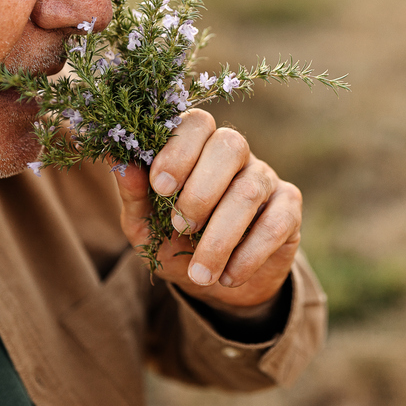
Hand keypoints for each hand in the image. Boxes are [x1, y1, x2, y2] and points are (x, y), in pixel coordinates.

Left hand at [113, 109, 301, 314]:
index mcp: (196, 147)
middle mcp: (234, 154)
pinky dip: (248, 255)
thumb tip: (117, 160)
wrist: (211, 282)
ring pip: (249, 191)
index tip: (161, 187)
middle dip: (201, 190)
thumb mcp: (145, 225)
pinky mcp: (288, 208)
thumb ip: (134, 194)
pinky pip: (275, 223)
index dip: (179, 149)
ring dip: (220, 237)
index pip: (197, 123)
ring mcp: (265, 178)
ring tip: (199, 273)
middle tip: (181, 227)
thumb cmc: (172, 242)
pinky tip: (227, 277)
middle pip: (230, 146)